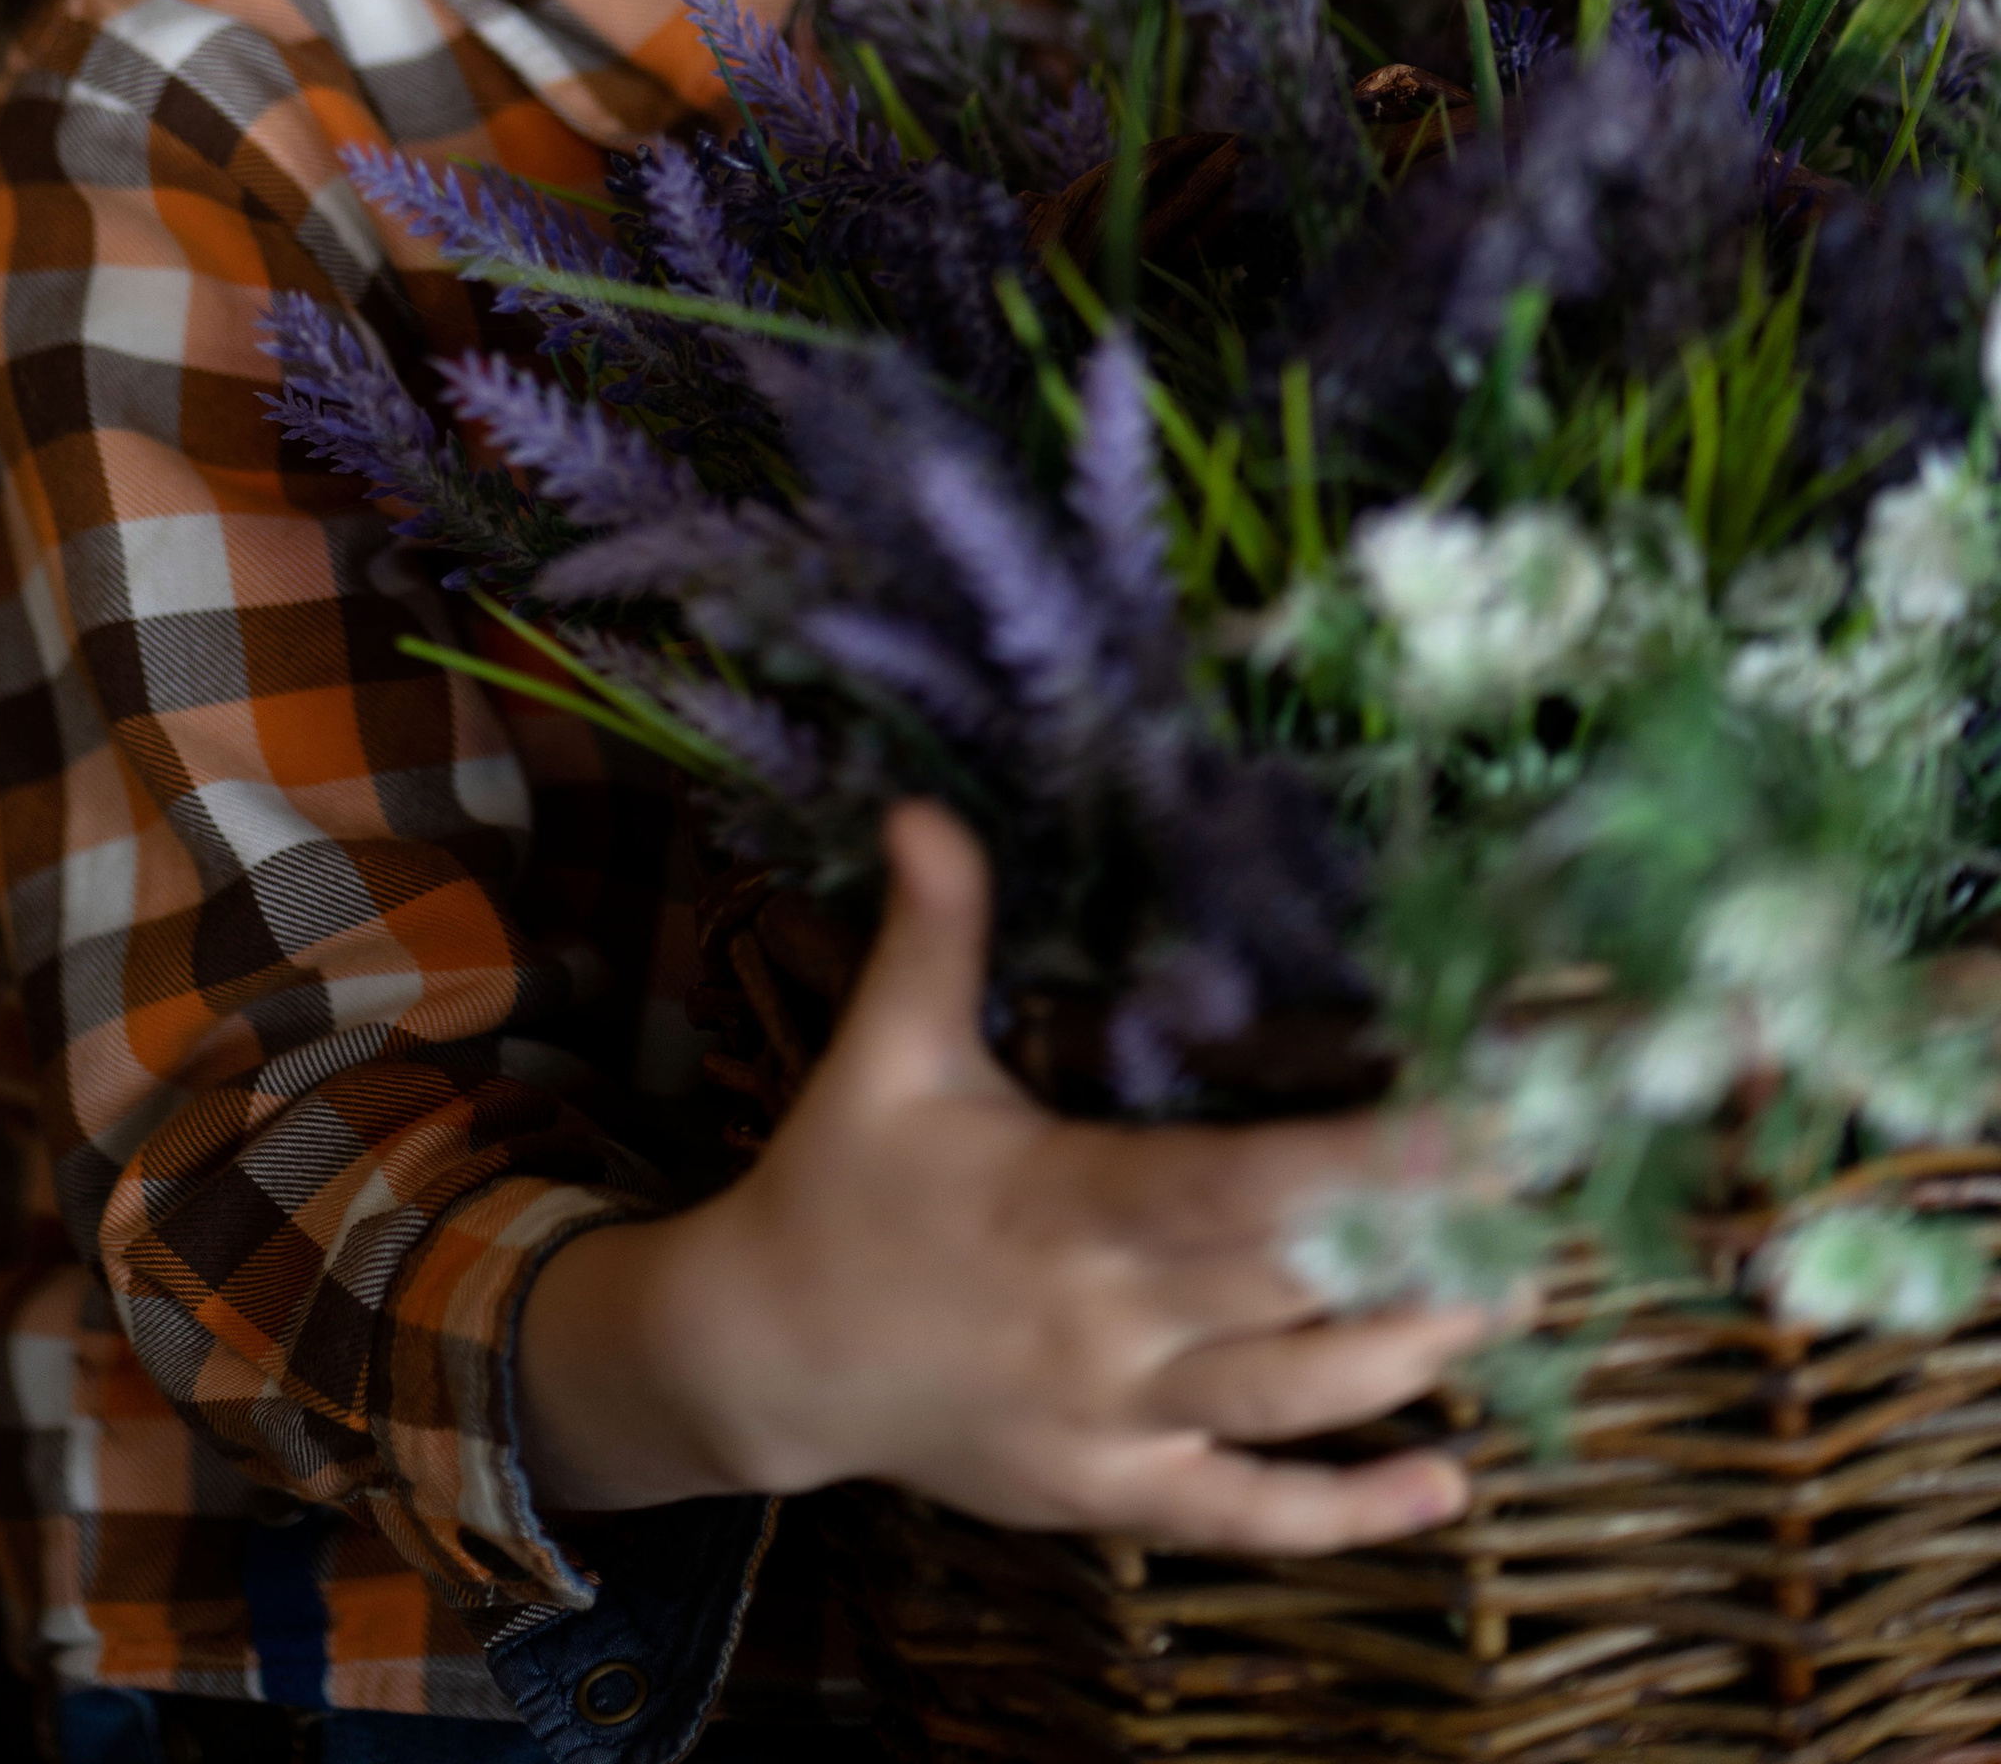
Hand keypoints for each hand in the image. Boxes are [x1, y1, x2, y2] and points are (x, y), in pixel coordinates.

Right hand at [516, 800, 1489, 1548]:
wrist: (764, 1356)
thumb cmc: (839, 1185)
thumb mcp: (883, 1051)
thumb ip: (931, 932)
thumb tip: (924, 807)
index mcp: (1067, 1202)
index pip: (1248, 1184)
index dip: (1375, 1159)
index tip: (1488, 1119)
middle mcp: (1109, 1320)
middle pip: (1305, 1290)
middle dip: (1437, 1245)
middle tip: (1559, 1199)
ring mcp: (1117, 1418)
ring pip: (1299, 1399)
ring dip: (1421, 1355)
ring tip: (1527, 1297)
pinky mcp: (1111, 1489)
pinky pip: (1245, 1515)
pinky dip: (1346, 1513)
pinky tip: (1443, 1491)